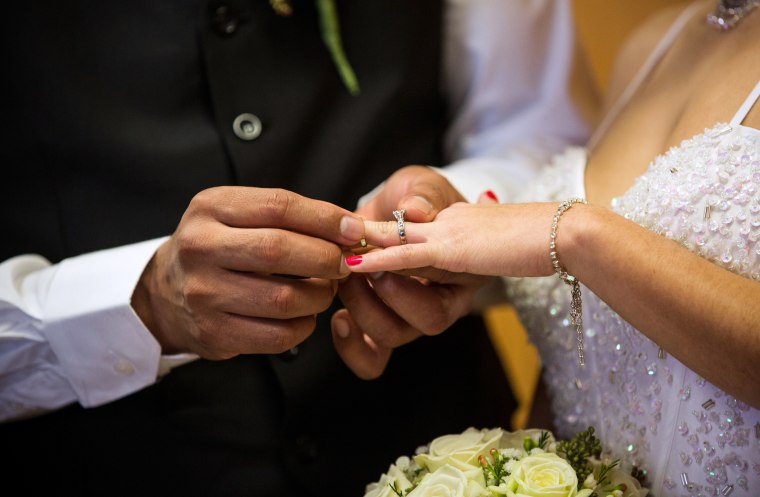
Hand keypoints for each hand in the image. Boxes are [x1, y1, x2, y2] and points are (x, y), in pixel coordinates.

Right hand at [131, 186, 363, 358]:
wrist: (164, 293)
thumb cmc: (218, 247)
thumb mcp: (239, 215)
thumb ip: (289, 215)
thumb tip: (352, 229)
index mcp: (211, 208)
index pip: (278, 206)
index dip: (324, 218)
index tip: (354, 230)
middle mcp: (201, 248)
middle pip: (279, 250)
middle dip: (326, 258)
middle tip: (345, 264)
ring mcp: (204, 294)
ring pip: (283, 299)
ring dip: (320, 296)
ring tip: (325, 289)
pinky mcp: (214, 334)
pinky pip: (277, 335)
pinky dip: (304, 326)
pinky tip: (304, 315)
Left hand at [330, 166, 495, 378]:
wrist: (392, 213)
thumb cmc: (416, 201)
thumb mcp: (425, 187)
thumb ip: (424, 195)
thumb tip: (415, 210)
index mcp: (461, 271)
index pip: (448, 277)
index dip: (411, 267)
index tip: (379, 247)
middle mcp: (441, 302)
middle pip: (428, 320)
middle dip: (389, 293)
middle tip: (359, 264)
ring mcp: (410, 320)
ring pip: (394, 337)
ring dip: (363, 308)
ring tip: (344, 278)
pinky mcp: (380, 329)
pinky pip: (370, 357)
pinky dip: (350, 343)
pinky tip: (337, 317)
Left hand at [345, 200, 558, 276]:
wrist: (566, 229)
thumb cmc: (535, 237)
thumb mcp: (492, 240)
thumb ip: (460, 240)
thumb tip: (433, 233)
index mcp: (455, 226)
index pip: (410, 231)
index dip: (377, 237)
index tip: (352, 244)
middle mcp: (445, 227)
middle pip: (393, 235)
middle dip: (362, 247)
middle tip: (337, 257)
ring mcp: (448, 235)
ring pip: (393, 246)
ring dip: (365, 255)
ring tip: (340, 262)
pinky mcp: (454, 250)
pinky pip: (407, 256)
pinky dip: (379, 259)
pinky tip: (353, 265)